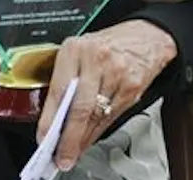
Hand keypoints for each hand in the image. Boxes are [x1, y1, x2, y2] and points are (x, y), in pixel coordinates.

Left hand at [36, 20, 176, 170]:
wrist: (148, 35)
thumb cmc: (110, 43)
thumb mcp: (81, 51)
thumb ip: (67, 78)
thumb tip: (54, 117)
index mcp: (76, 48)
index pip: (59, 90)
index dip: (50, 120)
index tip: (44, 138)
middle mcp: (97, 59)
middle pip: (80, 108)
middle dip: (69, 139)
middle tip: (61, 156)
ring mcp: (117, 73)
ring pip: (97, 116)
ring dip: (84, 139)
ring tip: (73, 152)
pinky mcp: (133, 87)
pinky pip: (112, 116)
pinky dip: (99, 131)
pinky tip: (91, 138)